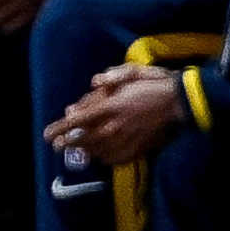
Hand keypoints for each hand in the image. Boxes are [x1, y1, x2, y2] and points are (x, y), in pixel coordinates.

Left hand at [45, 63, 184, 168]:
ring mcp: (127, 139)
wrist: (182, 101)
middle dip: (67, 144)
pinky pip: (117, 158)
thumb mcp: (131, 72)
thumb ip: (110, 78)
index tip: (47, 135)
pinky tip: (101, 156)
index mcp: (110, 107)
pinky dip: (106, 158)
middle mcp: (115, 126)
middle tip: (57, 146)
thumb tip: (94, 83)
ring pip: (98, 151)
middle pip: (84, 140)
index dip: (59, 129)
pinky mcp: (139, 148)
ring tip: (76, 152)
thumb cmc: (154, 84)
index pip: (76, 122)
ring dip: (84, 151)